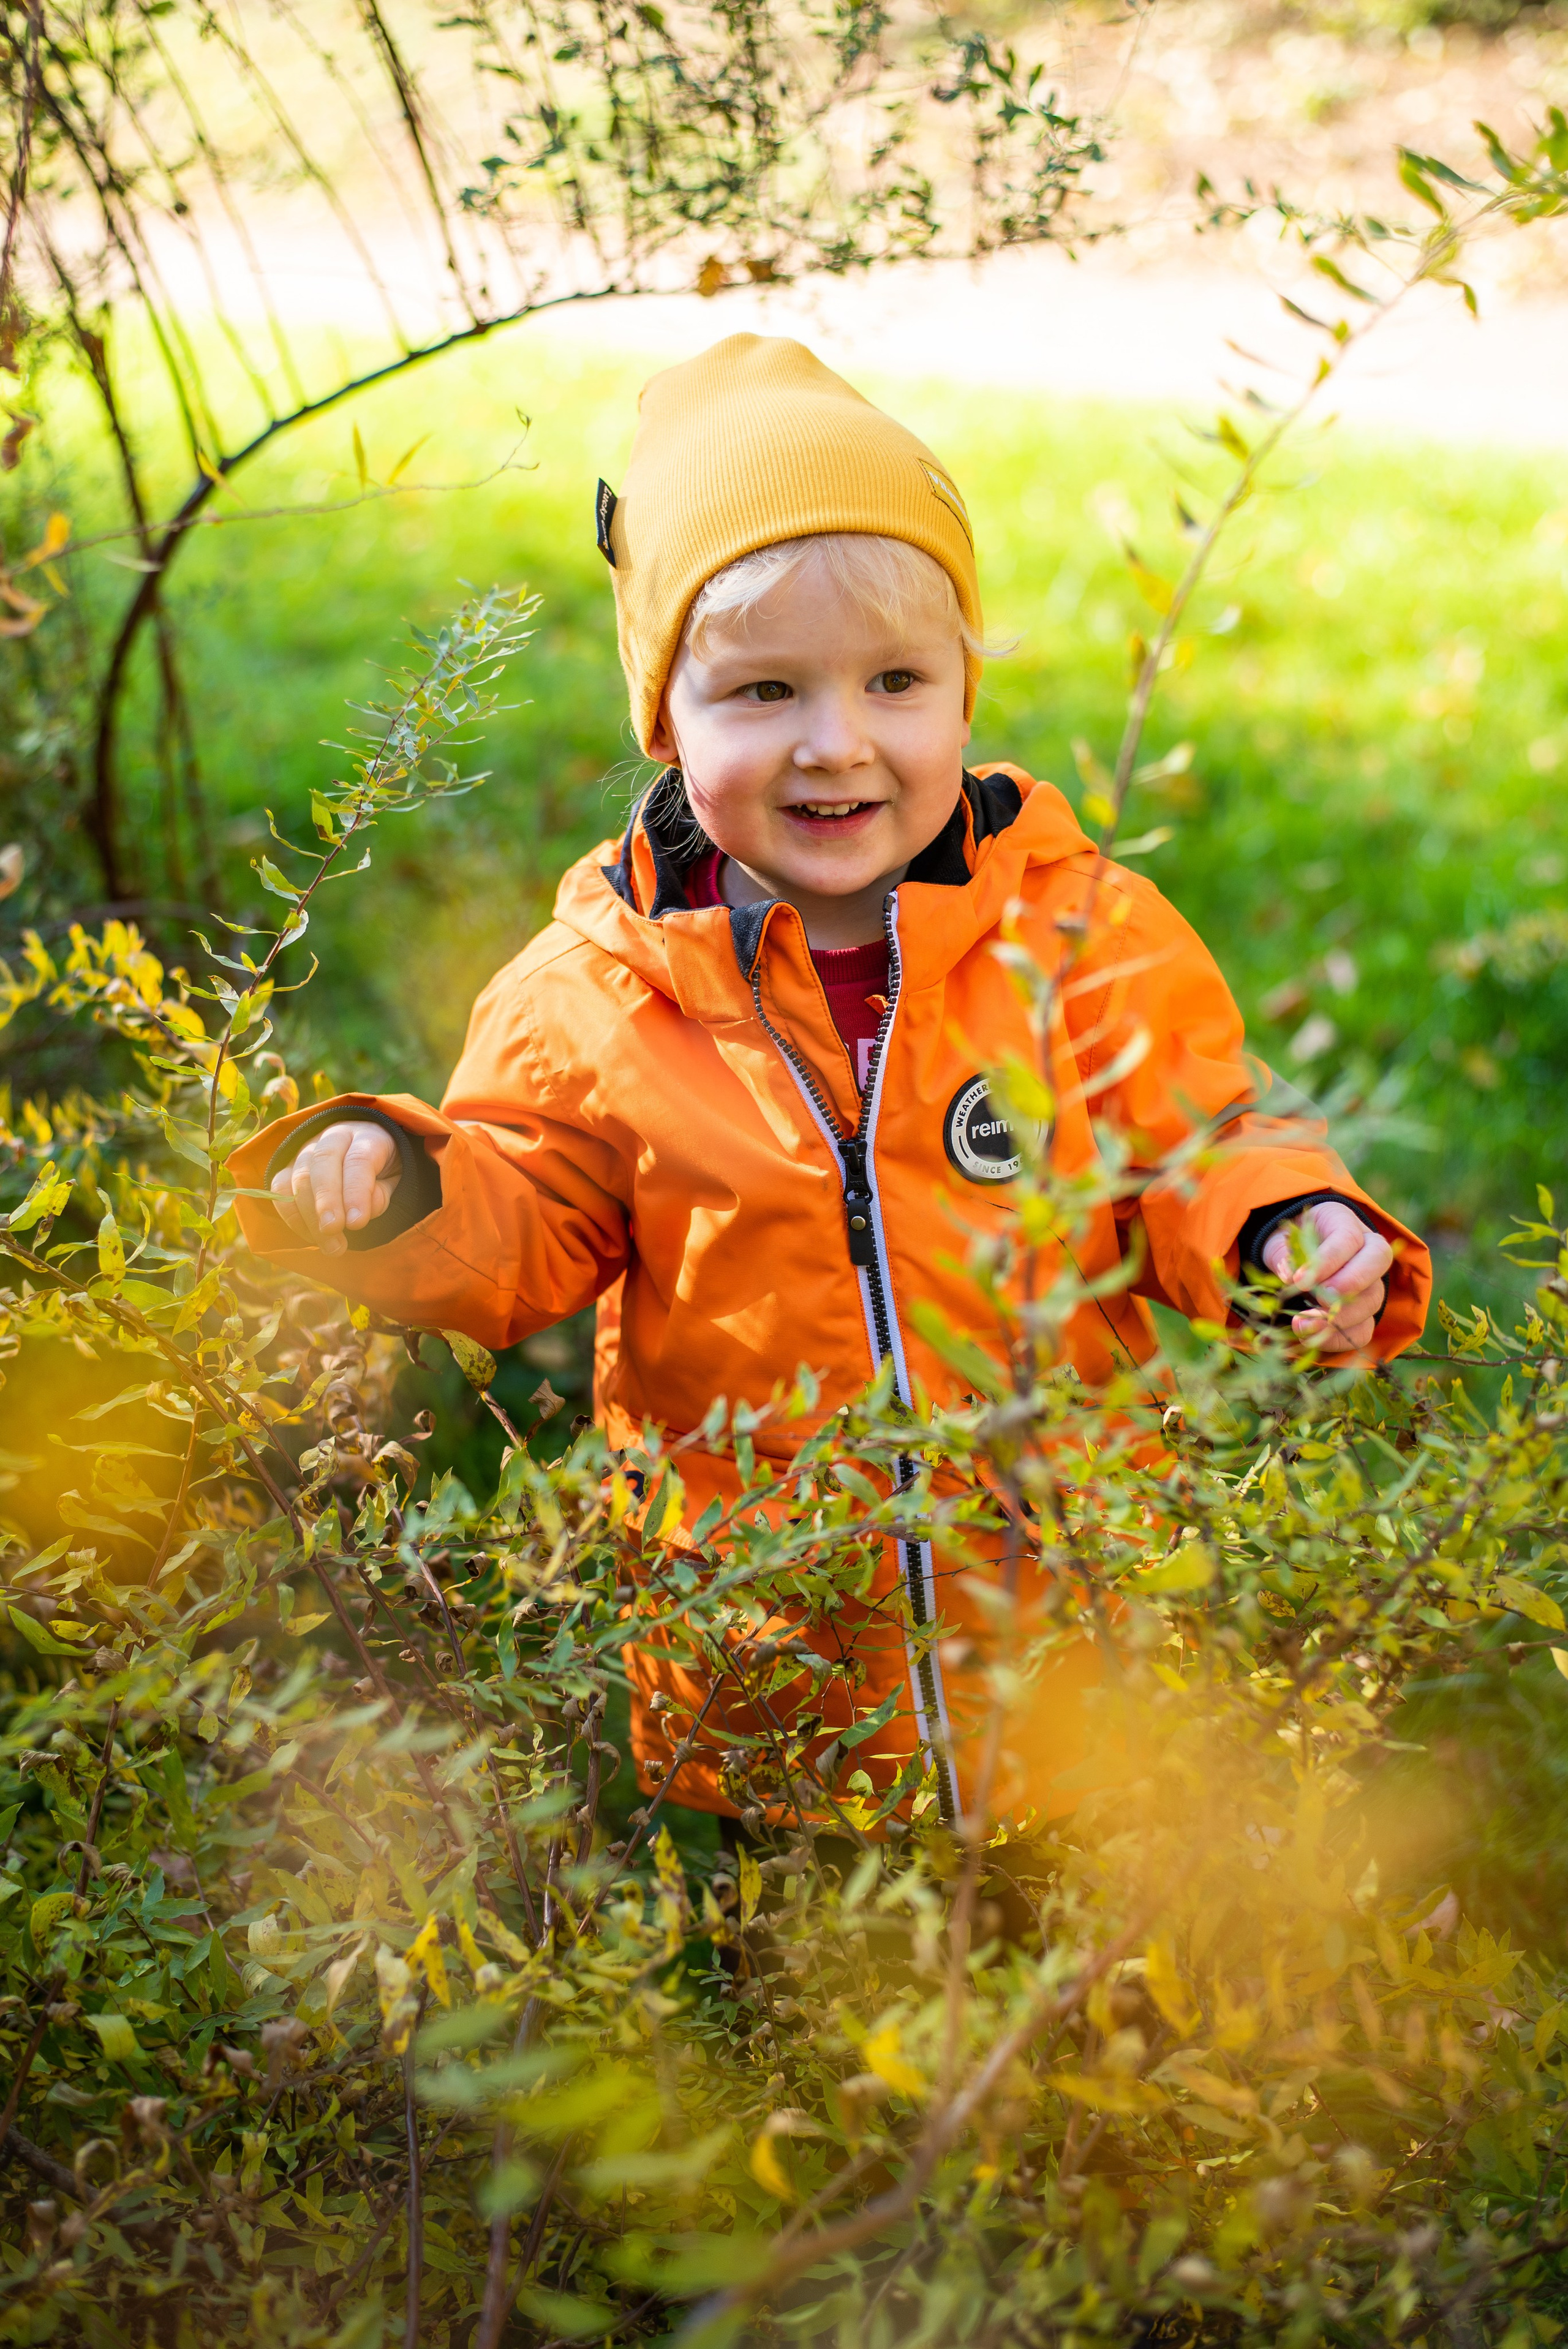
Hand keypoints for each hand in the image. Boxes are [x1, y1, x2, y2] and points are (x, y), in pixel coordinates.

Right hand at [269, 1121, 400, 1257]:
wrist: (363, 1151)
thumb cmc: (384, 1168)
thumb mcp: (396, 1177)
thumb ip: (381, 1193)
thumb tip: (357, 1216)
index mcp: (367, 1136)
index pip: (358, 1159)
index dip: (356, 1191)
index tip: (357, 1223)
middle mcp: (334, 1137)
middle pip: (322, 1163)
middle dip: (326, 1200)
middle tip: (333, 1230)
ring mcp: (307, 1150)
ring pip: (299, 1177)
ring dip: (310, 1216)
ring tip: (331, 1247)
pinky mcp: (288, 1166)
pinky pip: (280, 1188)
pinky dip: (292, 1216)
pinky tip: (312, 1237)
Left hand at [1261, 1200, 1391, 1351]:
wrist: (1293, 1259)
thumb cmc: (1288, 1245)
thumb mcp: (1279, 1242)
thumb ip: (1283, 1254)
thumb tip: (1289, 1275)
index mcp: (1344, 1222)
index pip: (1348, 1238)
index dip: (1328, 1260)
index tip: (1299, 1280)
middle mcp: (1367, 1250)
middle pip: (1375, 1263)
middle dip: (1347, 1286)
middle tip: (1317, 1301)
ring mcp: (1371, 1283)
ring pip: (1372, 1300)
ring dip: (1339, 1318)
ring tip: (1302, 1325)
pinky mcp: (1364, 1313)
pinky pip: (1363, 1330)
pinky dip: (1337, 1339)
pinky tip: (1310, 1337)